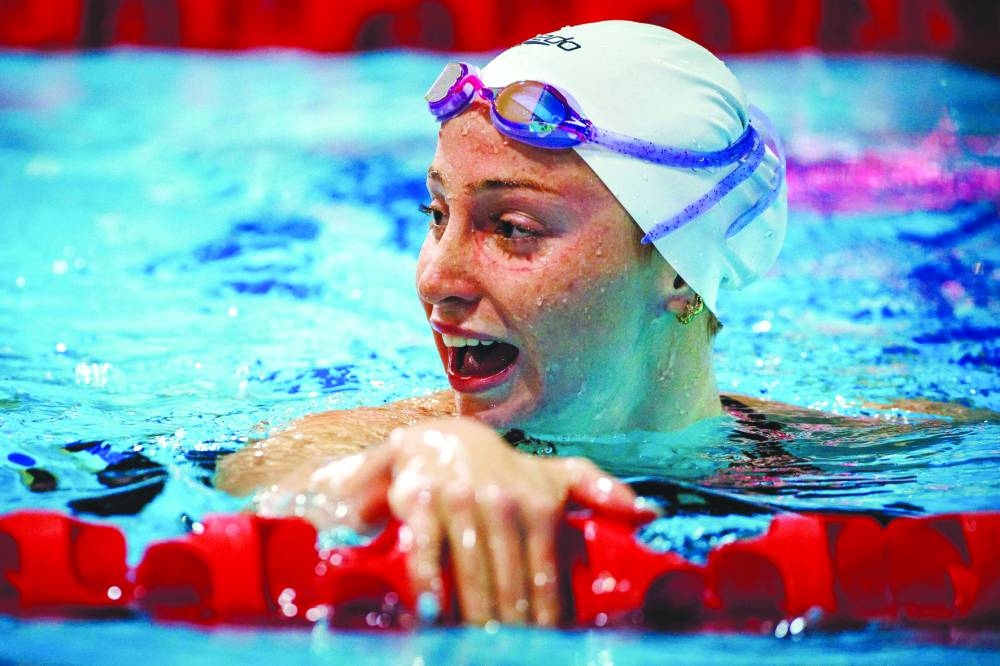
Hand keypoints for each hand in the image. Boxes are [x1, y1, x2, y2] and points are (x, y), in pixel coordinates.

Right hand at [256, 416, 655, 625]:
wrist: (440, 438)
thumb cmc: (506, 471)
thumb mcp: (554, 474)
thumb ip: (598, 490)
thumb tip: (649, 512)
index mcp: (539, 504)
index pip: (544, 576)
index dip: (546, 618)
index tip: (546, 645)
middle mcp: (503, 503)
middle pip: (509, 582)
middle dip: (512, 626)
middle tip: (509, 653)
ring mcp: (461, 501)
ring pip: (471, 572)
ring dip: (475, 615)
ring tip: (478, 647)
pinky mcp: (421, 501)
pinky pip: (425, 551)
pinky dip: (429, 585)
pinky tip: (434, 614)